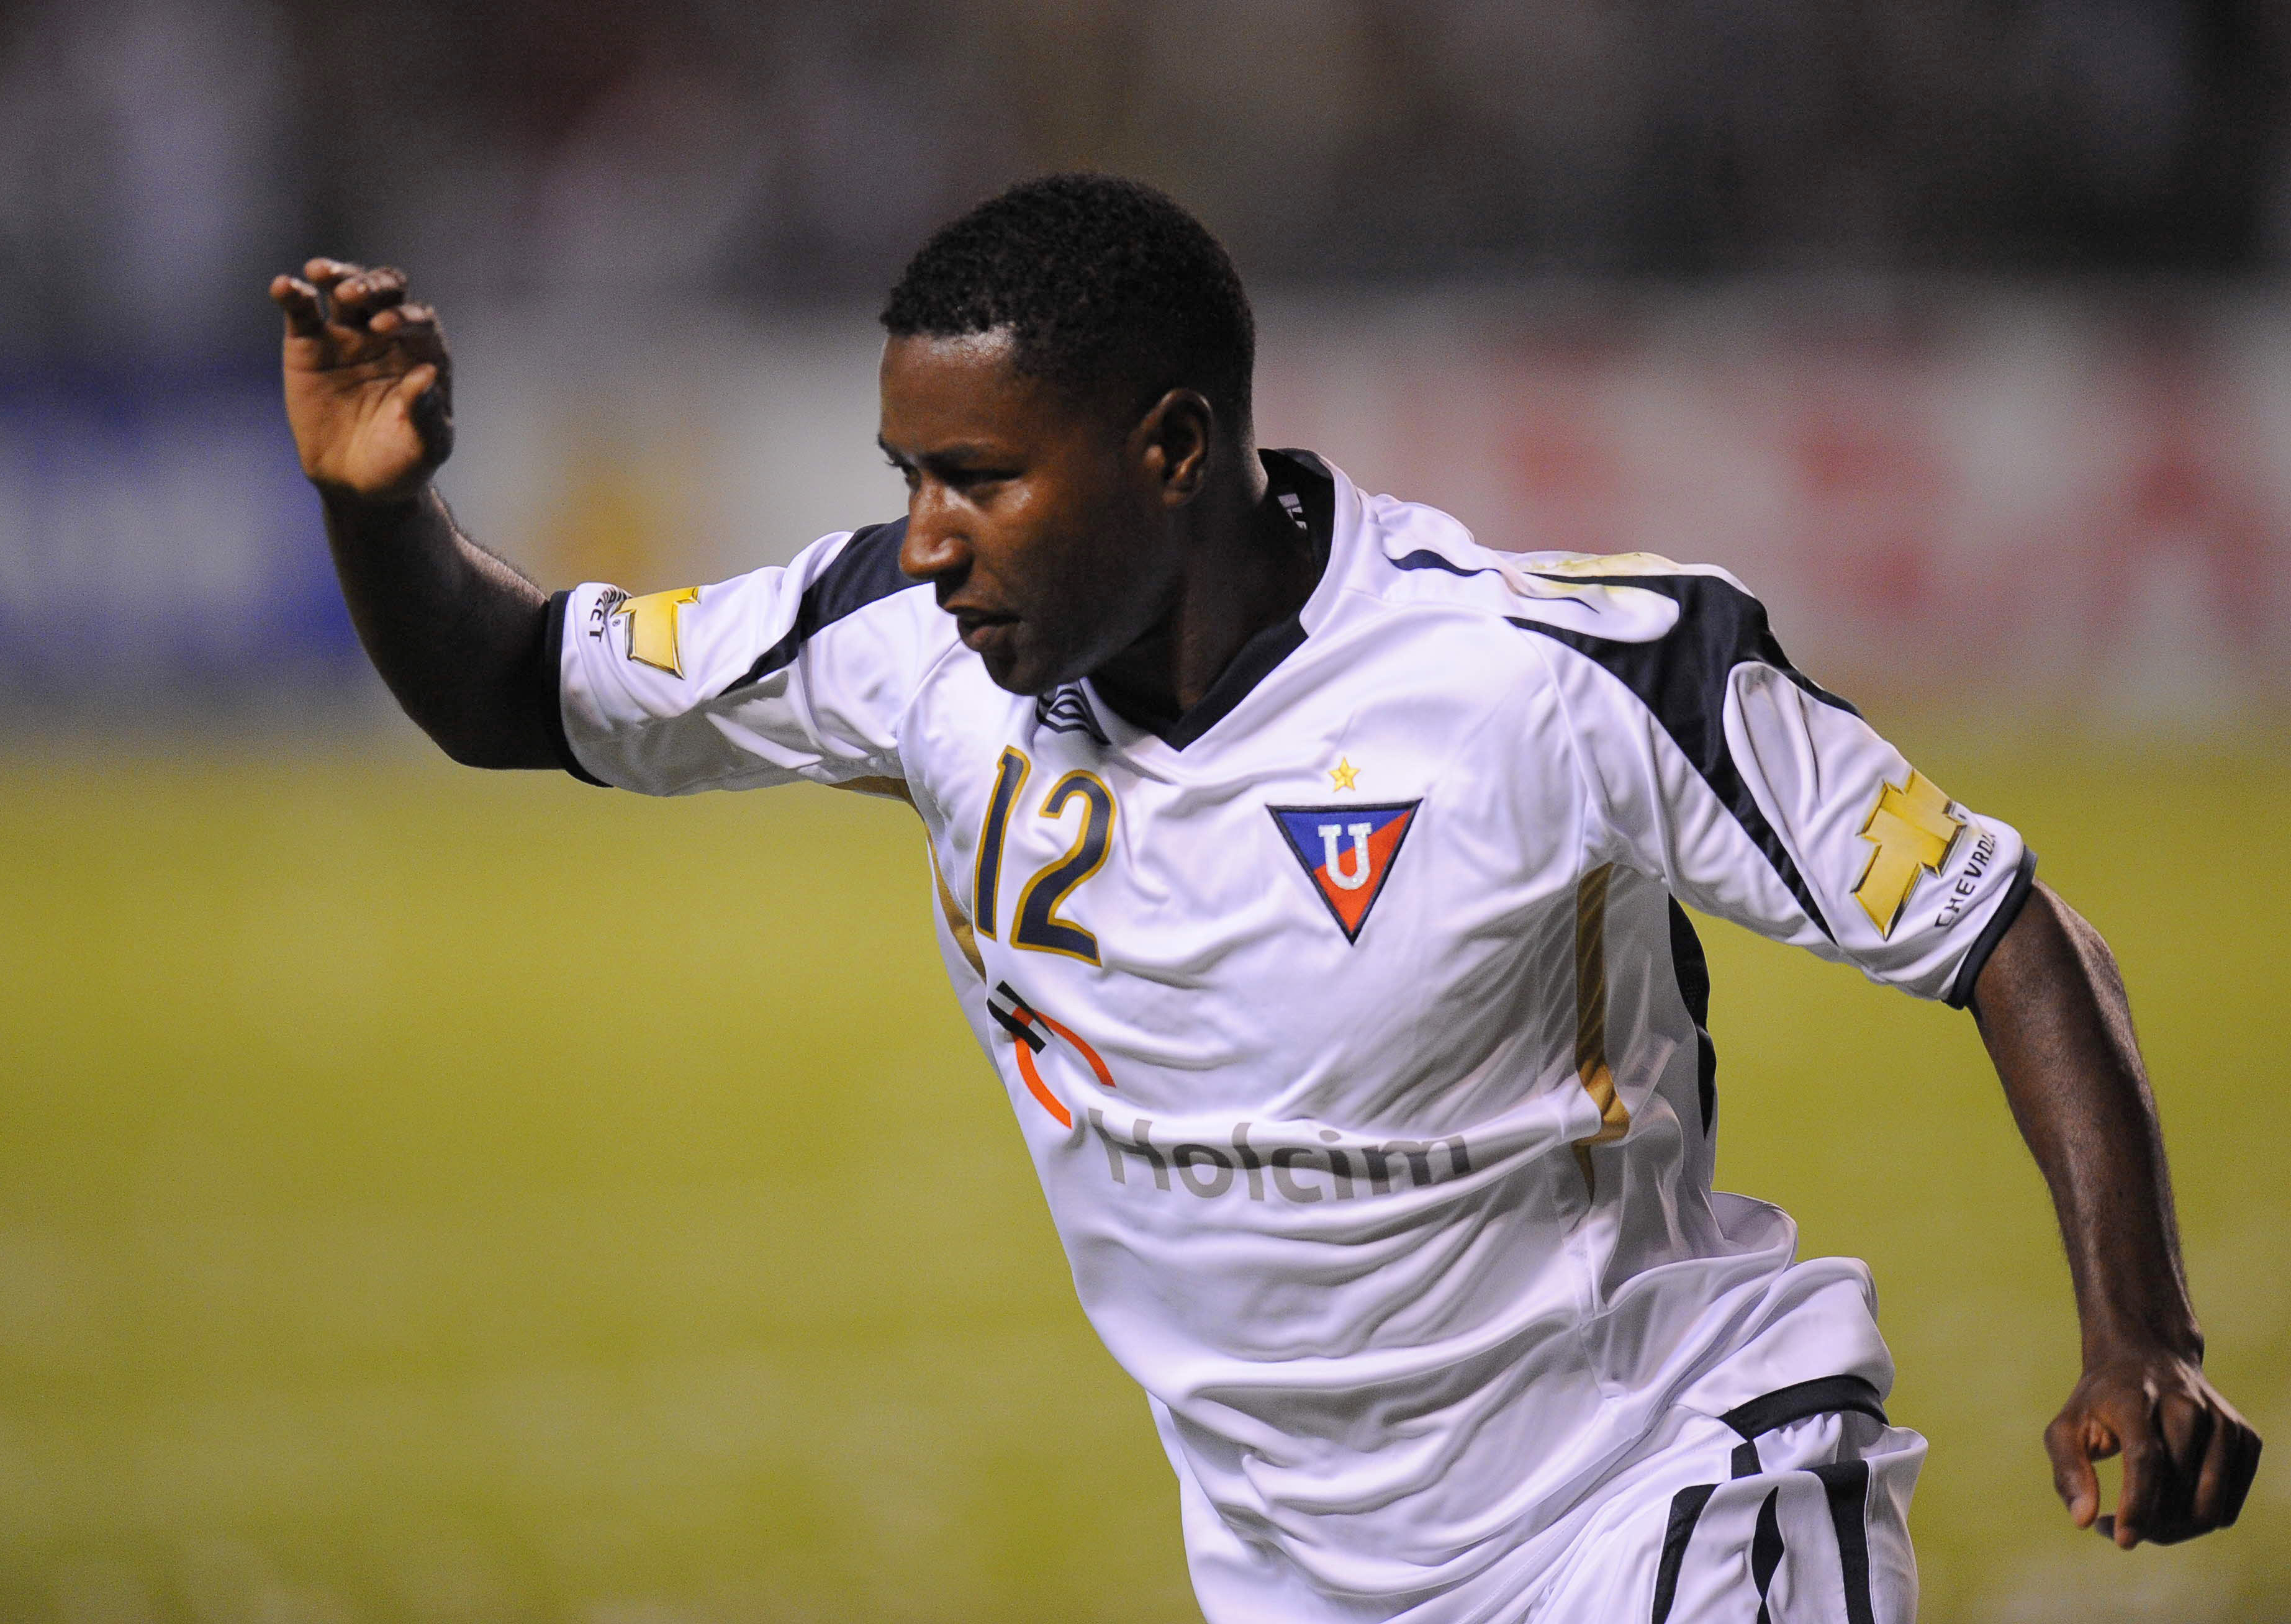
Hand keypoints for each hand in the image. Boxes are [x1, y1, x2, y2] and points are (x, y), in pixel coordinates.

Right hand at [269, 259, 453, 501]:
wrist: (359, 484)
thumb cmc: (403, 462)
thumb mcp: (425, 445)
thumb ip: (426, 412)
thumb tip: (426, 375)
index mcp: (422, 352)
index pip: (418, 318)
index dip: (404, 316)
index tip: (384, 327)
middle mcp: (386, 335)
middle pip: (383, 292)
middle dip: (372, 285)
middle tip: (354, 295)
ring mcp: (346, 336)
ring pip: (343, 290)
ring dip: (335, 274)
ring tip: (320, 273)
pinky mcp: (307, 345)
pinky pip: (300, 311)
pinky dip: (291, 294)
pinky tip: (283, 286)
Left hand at [2046, 1348, 2260, 1546]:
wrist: (2148, 1357)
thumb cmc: (2100, 1402)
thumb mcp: (2067, 1427)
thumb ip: (2068, 1471)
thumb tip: (2082, 1520)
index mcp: (2137, 1399)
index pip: (2146, 1459)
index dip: (2137, 1504)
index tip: (2123, 1540)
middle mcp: (2187, 1405)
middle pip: (2179, 1490)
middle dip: (2149, 1523)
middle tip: (2119, 1525)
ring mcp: (2223, 1421)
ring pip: (2210, 1506)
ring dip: (2176, 1529)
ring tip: (2145, 1517)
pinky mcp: (2246, 1438)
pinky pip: (2228, 1506)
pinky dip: (2200, 1520)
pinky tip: (2172, 1504)